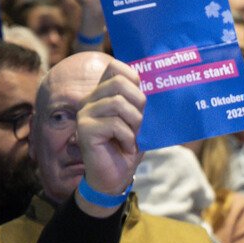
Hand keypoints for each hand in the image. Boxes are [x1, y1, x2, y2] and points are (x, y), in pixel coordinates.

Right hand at [75, 60, 145, 212]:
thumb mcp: (139, 120)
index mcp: (103, 94)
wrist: (115, 175)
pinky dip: (128, 138)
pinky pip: (115, 124)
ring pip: (118, 103)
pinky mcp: (84, 129)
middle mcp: (90, 100)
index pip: (115, 67)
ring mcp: (84, 114)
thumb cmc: (128, 145)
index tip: (141, 98)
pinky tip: (126, 147)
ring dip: (134, 123)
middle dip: (138, 103)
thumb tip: (158, 81)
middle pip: (120, 83)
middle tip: (139, 123)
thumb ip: (140, 101)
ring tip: (132, 136)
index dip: (133, 77)